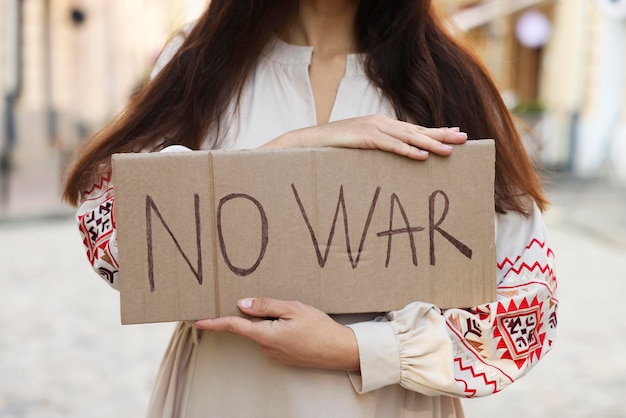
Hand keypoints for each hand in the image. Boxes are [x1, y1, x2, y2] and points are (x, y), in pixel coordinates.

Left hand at [194, 298, 359, 370]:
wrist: (340, 351)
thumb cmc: (319, 329)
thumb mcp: (293, 309)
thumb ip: (266, 306)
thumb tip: (242, 304)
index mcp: (266, 335)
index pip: (234, 326)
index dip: (214, 322)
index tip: (197, 320)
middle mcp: (266, 348)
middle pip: (250, 326)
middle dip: (256, 313)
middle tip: (274, 304)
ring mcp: (274, 354)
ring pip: (263, 331)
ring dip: (270, 320)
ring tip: (294, 315)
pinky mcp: (282, 356)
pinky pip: (272, 338)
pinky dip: (277, 328)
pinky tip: (295, 324)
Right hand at [261, 114, 467, 159]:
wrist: (306, 142)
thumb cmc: (333, 149)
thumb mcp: (359, 147)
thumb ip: (377, 149)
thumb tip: (394, 159)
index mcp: (381, 125)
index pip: (414, 128)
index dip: (435, 131)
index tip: (456, 133)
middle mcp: (380, 123)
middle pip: (417, 130)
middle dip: (441, 134)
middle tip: (464, 139)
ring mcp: (372, 128)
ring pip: (407, 136)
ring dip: (430, 143)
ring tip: (449, 150)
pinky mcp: (363, 137)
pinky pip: (389, 145)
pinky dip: (406, 150)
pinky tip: (422, 155)